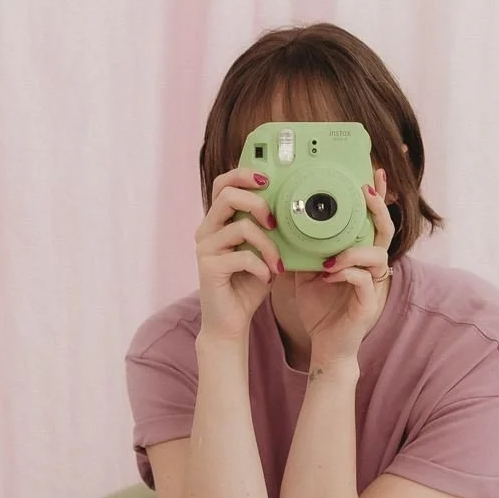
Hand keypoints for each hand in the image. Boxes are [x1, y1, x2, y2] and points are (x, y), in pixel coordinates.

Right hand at [194, 165, 283, 343]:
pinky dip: (261, 267)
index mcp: (218, 221)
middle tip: (274, 223)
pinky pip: (243, 256)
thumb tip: (294, 209)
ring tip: (276, 263)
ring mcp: (204, 248)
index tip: (267, 180)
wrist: (231, 322)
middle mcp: (206, 230)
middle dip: (258, 203)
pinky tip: (266, 278)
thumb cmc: (248, 284)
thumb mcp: (264, 251)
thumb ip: (269, 230)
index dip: (244, 175)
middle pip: (228, 194)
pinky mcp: (208, 267)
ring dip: (268, 245)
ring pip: (241, 226)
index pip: (224, 184)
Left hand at [291, 167, 395, 368]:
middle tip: (364, 192)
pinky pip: (364, 281)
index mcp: (358, 255)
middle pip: (386, 231)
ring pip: (377, 256)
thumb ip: (301, 248)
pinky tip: (327, 275)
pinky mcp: (368, 305)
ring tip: (330, 255)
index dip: (377, 198)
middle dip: (378, 209)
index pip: (372, 221)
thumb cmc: (319, 307)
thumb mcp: (305, 271)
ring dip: (353, 250)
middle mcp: (371, 267)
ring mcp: (373, 285)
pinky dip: (346, 273)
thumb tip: (280, 222)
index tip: (372, 173)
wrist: (322, 345)